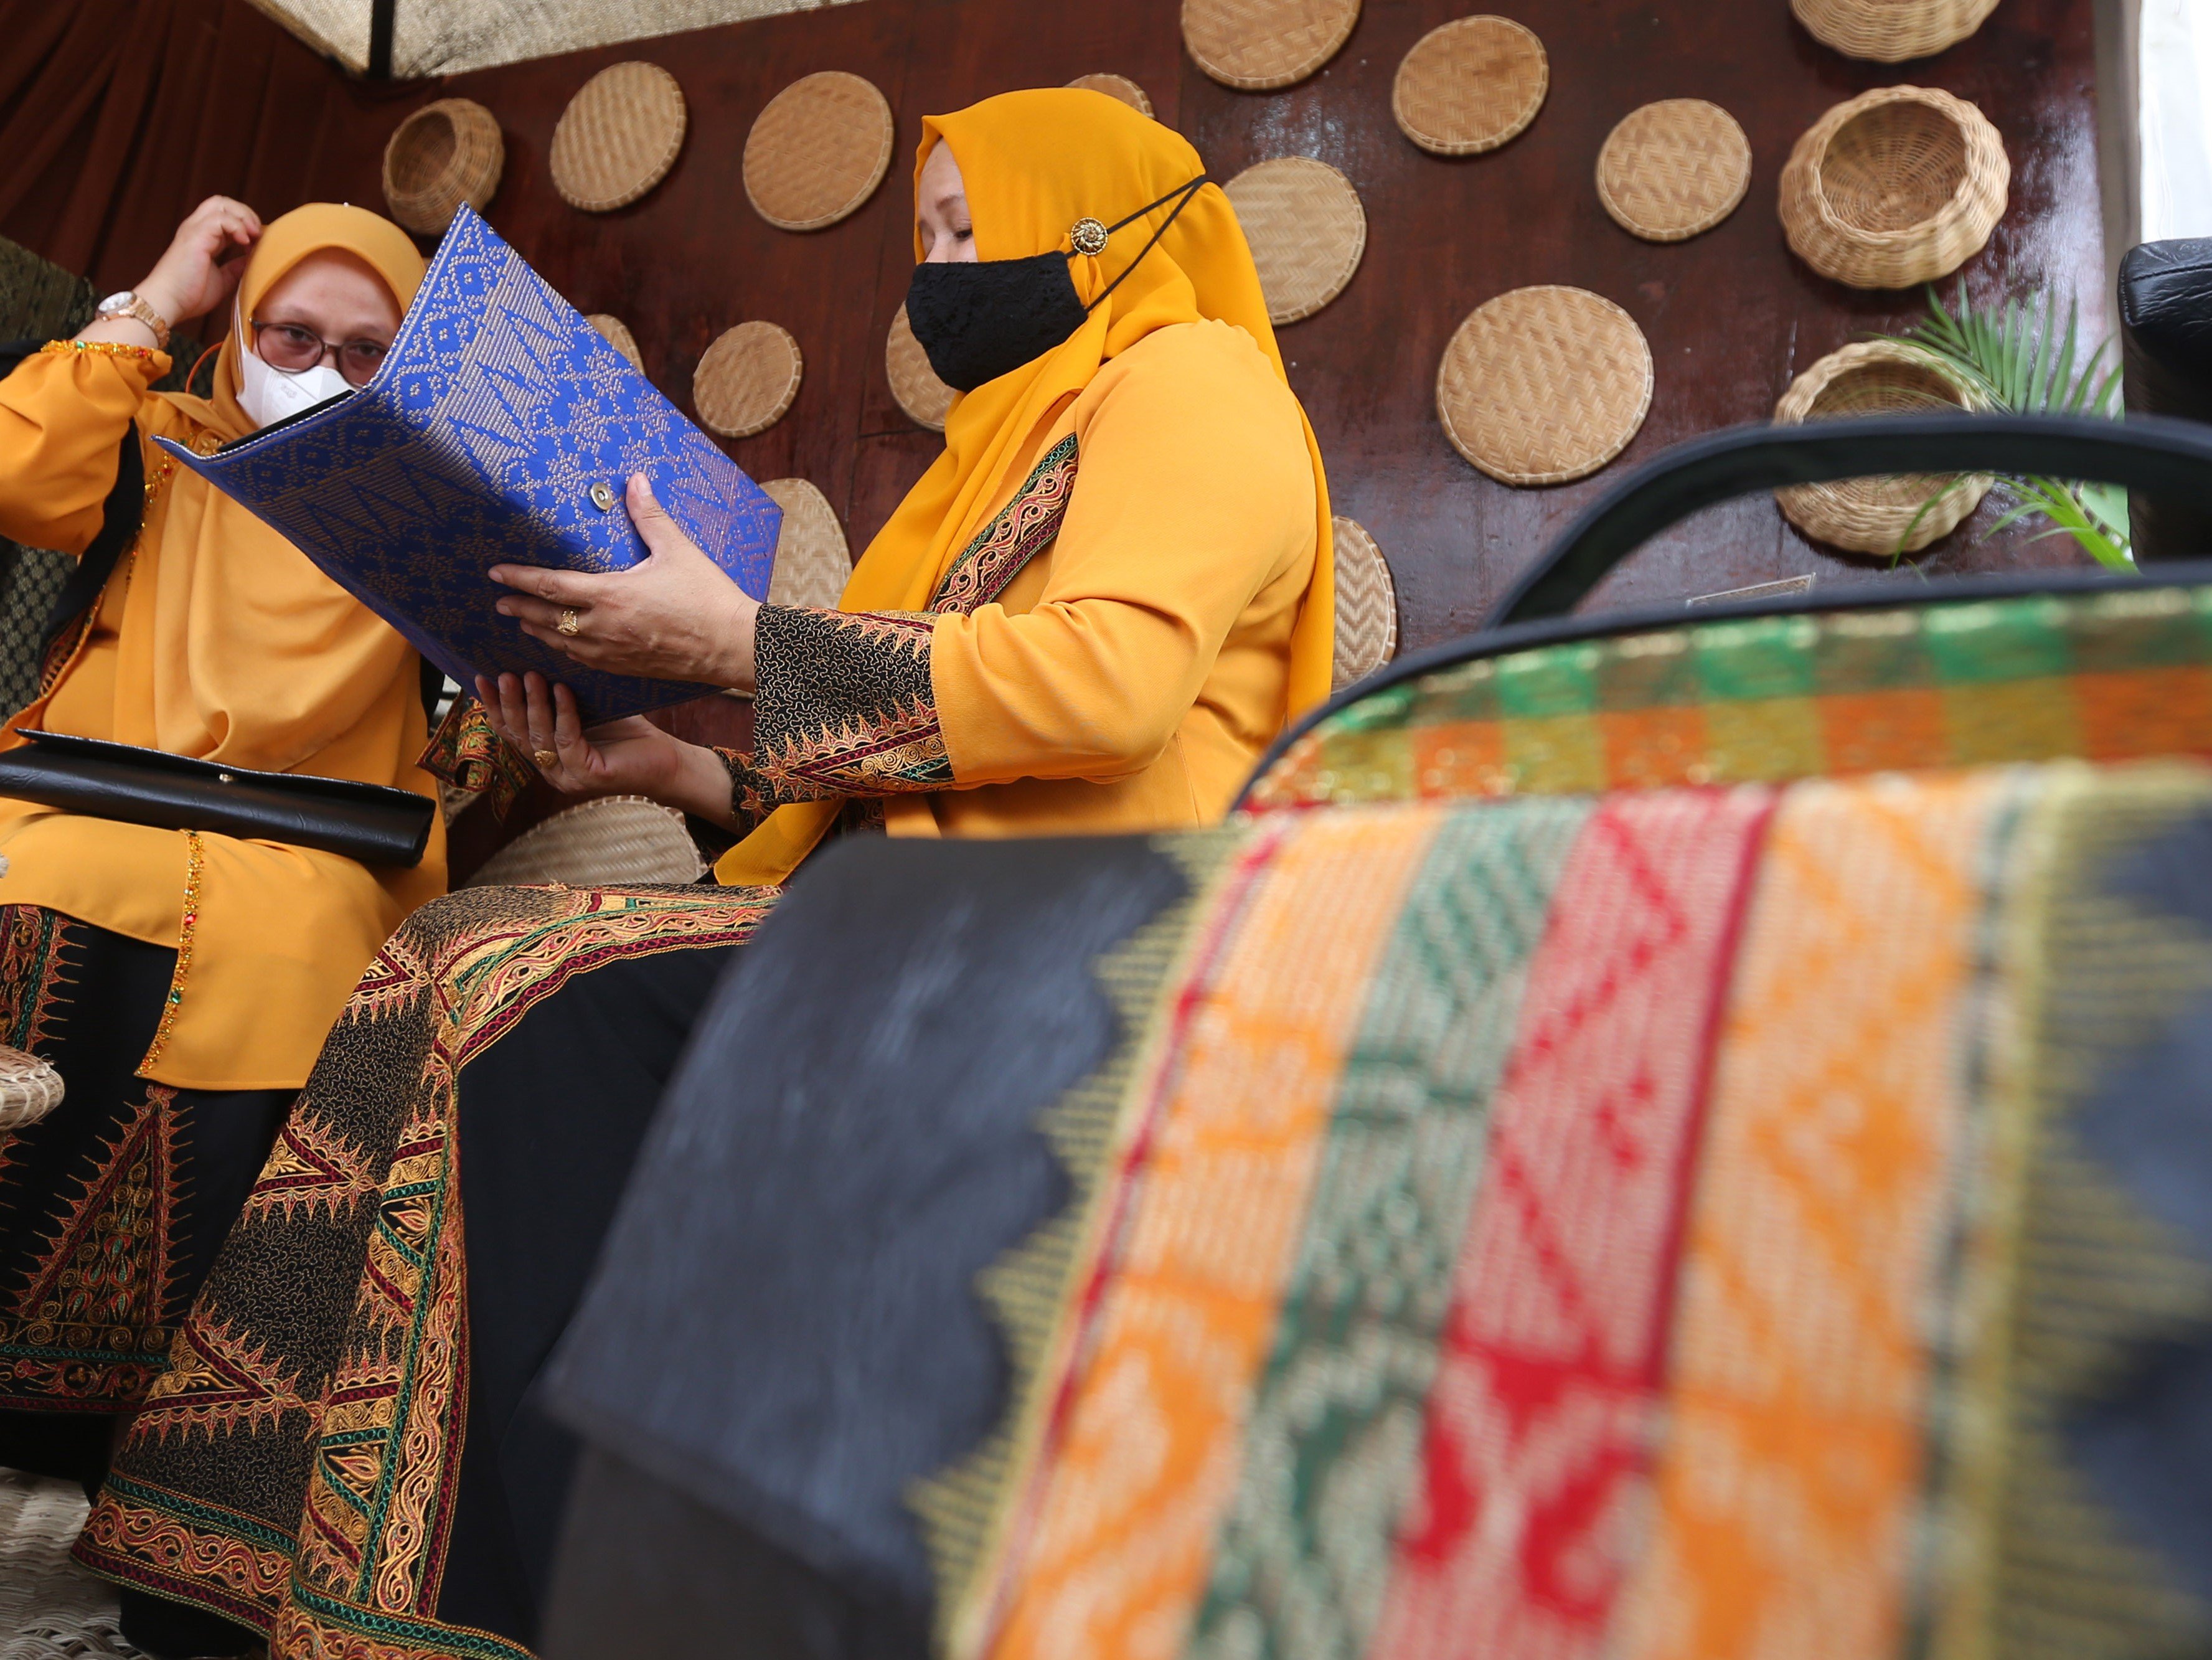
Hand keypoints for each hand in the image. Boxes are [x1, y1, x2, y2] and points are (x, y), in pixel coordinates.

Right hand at [137, 196, 262, 328]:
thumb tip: (253, 260)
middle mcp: (196, 228)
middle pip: (222, 202)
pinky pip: (220, 218)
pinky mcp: (195, 236)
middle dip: (245, 213)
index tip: (257, 244)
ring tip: (253, 237)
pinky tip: (244, 243)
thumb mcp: (222, 280)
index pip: (225, 215)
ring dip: (243, 218)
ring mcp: (194, 229)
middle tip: (258, 234)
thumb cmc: (190, 295)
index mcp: (202, 237)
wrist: (170, 302)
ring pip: (221, 203)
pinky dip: (237, 227)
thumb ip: (236, 268)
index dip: (245, 224)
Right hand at [477, 672, 739, 824]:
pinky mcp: (589, 776)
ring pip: (540, 738)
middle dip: (509, 703)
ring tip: (529, 676)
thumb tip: (531, 658)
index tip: (481, 677)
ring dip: (533, 705)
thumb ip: (556, 695)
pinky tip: (562, 690)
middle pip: (519, 735)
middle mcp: (551, 770)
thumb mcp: (584, 709)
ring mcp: (568, 776)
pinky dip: (563, 713)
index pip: (510, 730)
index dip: (494, 705)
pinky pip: (568, 739)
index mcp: (545, 755)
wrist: (664, 759)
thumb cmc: (625, 732)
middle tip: (503, 674)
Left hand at [489, 474, 759, 690]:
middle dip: (518, 608)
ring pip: (561, 644)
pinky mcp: (626, 668)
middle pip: (546, 618)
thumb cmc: (707, 598)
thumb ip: (649, 515)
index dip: (518, 578)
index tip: (496, 574)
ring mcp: (612, 652)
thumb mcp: (677, 550)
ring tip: (523, 623)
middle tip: (499, 602)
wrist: (731, 646)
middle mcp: (603, 627)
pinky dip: (564, 650)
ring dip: (538, 631)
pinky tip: (563, 646)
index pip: (549, 585)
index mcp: (610, 595)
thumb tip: (635, 480)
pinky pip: (583, 661)